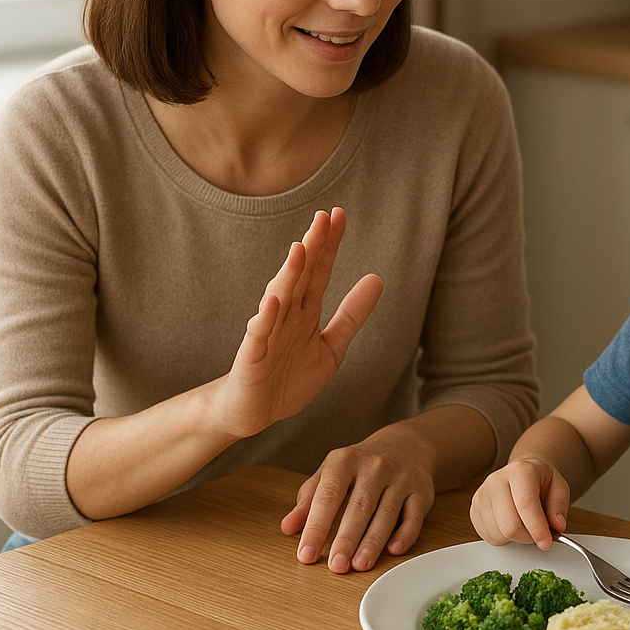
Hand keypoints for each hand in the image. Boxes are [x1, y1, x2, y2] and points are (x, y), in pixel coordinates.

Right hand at [213, 208, 382, 440]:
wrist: (254, 414)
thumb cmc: (289, 378)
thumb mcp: (331, 348)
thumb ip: (351, 315)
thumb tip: (378, 279)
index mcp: (305, 312)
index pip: (319, 272)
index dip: (329, 245)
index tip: (339, 215)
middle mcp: (285, 315)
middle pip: (300, 276)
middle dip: (312, 247)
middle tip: (324, 216)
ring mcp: (267, 333)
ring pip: (279, 298)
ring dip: (289, 275)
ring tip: (301, 249)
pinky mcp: (252, 357)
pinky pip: (258, 334)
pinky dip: (265, 318)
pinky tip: (273, 300)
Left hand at [280, 425, 435, 571]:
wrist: (405, 446)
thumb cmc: (360, 465)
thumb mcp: (331, 472)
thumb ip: (309, 498)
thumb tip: (288, 527)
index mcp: (345, 460)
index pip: (328, 494)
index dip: (316, 525)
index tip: (306, 553)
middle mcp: (374, 466)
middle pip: (359, 505)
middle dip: (346, 538)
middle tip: (336, 566)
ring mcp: (400, 478)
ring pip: (386, 513)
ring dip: (373, 542)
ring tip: (359, 565)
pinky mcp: (421, 491)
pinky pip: (414, 515)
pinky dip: (405, 534)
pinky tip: (394, 550)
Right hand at [470, 458, 570, 548]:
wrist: (521, 474)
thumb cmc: (539, 481)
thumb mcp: (559, 487)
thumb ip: (559, 506)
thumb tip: (557, 526)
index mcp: (520, 471)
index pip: (525, 503)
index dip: (537, 527)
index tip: (546, 542)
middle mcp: (497, 480)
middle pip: (509, 524)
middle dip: (528, 537)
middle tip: (538, 533)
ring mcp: (482, 494)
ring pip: (499, 534)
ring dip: (516, 538)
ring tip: (523, 524)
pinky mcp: (474, 509)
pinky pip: (487, 537)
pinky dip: (503, 538)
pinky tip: (510, 524)